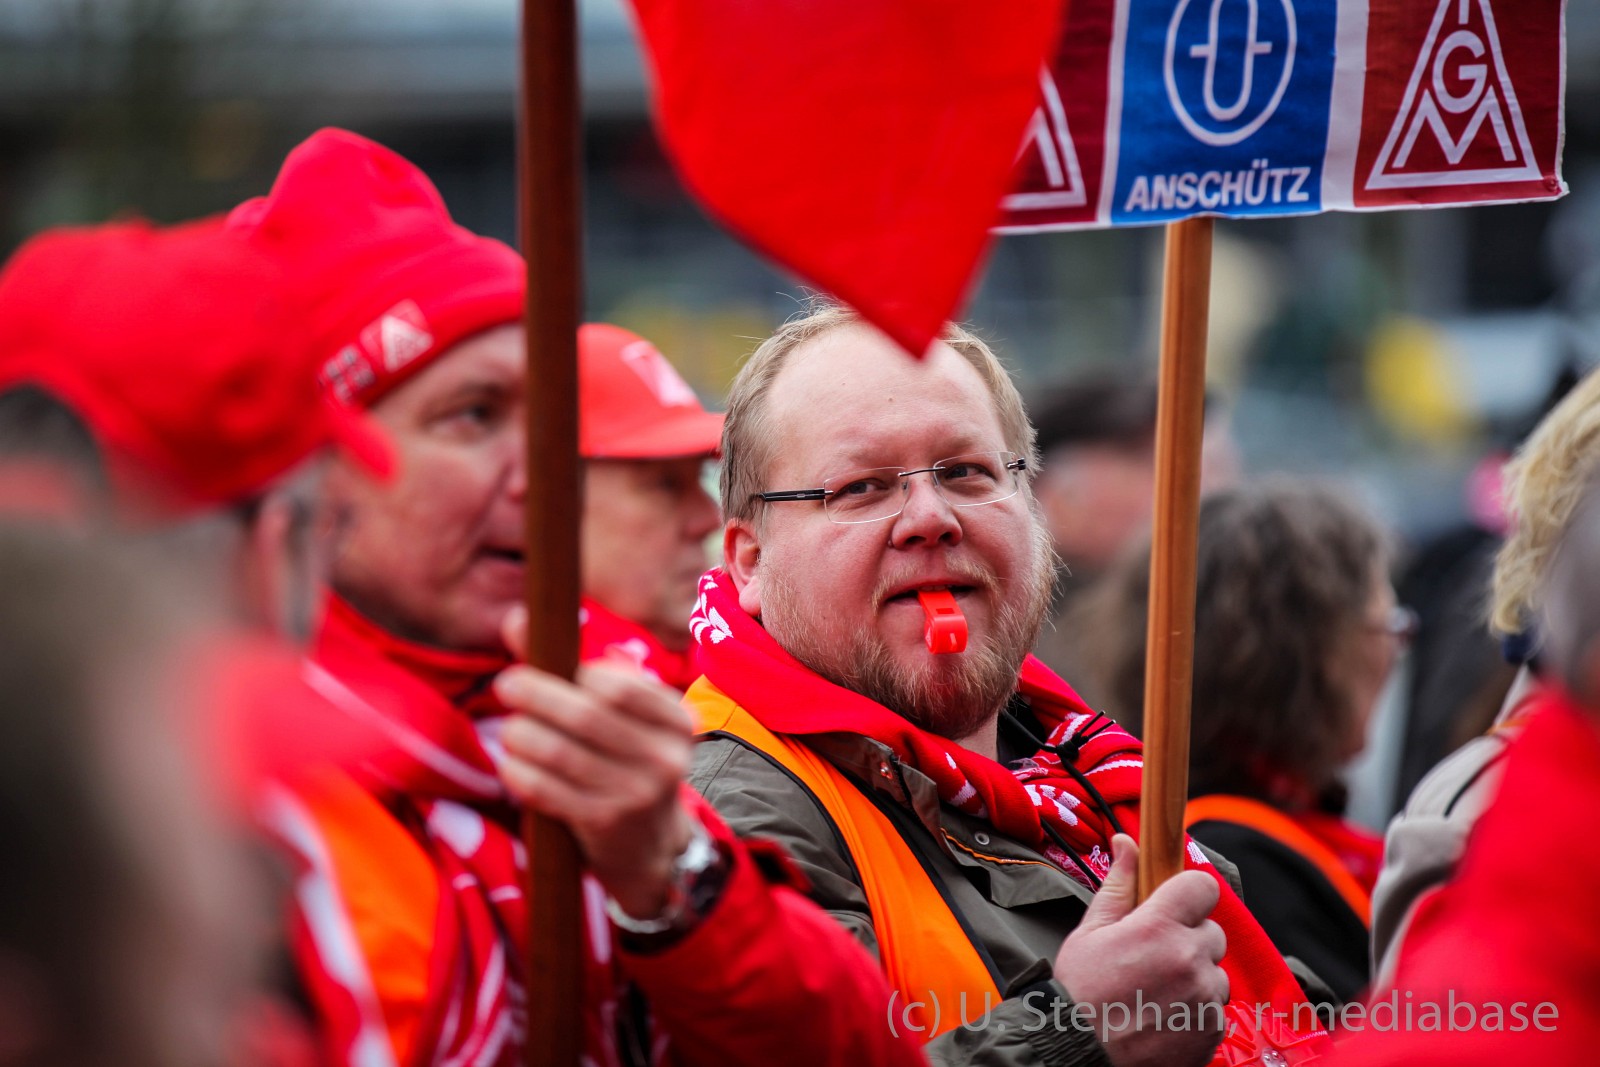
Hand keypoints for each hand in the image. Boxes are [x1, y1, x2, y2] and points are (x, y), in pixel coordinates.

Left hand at [494, 608, 696, 918]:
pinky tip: (511, 764)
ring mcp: (638, 794)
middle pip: (586, 715)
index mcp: (677, 721)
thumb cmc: (624, 763)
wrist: (649, 846)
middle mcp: (665, 757)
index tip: (542, 663)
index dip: (576, 671)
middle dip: (537, 694)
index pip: (621, 685)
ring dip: (522, 735)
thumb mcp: (620, 719)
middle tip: (506, 684)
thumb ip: (570, 667)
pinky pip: (548, 790)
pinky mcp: (605, 825)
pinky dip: (520, 773)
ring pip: (561, 752)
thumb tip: (517, 617)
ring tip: (510, 730)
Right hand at [1053, 835, 1227, 1066]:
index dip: (1189, 893)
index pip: (1203, 887)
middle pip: (1213, 932)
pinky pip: (1217, 1007)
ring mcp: (1204, 998)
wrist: (1080, 1055)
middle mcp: (1188, 959)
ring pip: (1216, 971)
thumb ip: (1118, 884)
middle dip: (1190, 938)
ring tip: (1158, 990)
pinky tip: (1166, 1014)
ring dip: (1196, 976)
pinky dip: (1198, 1009)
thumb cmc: (1080, 993)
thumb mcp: (1090, 931)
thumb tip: (1128, 842)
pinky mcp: (1213, 1031)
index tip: (1174, 905)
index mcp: (1157, 927)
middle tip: (1155, 955)